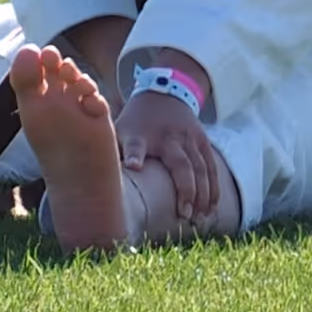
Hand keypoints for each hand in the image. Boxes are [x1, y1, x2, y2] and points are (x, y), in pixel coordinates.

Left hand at [115, 90, 219, 220]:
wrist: (164, 91)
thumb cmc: (137, 120)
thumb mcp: (121, 128)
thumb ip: (114, 150)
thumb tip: (99, 178)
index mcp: (143, 134)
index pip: (136, 145)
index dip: (134, 155)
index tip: (133, 166)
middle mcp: (170, 137)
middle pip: (181, 164)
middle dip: (185, 191)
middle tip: (184, 217)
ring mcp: (189, 138)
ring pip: (201, 169)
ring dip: (202, 196)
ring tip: (198, 219)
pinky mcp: (202, 141)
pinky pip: (211, 167)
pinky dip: (213, 189)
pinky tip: (210, 209)